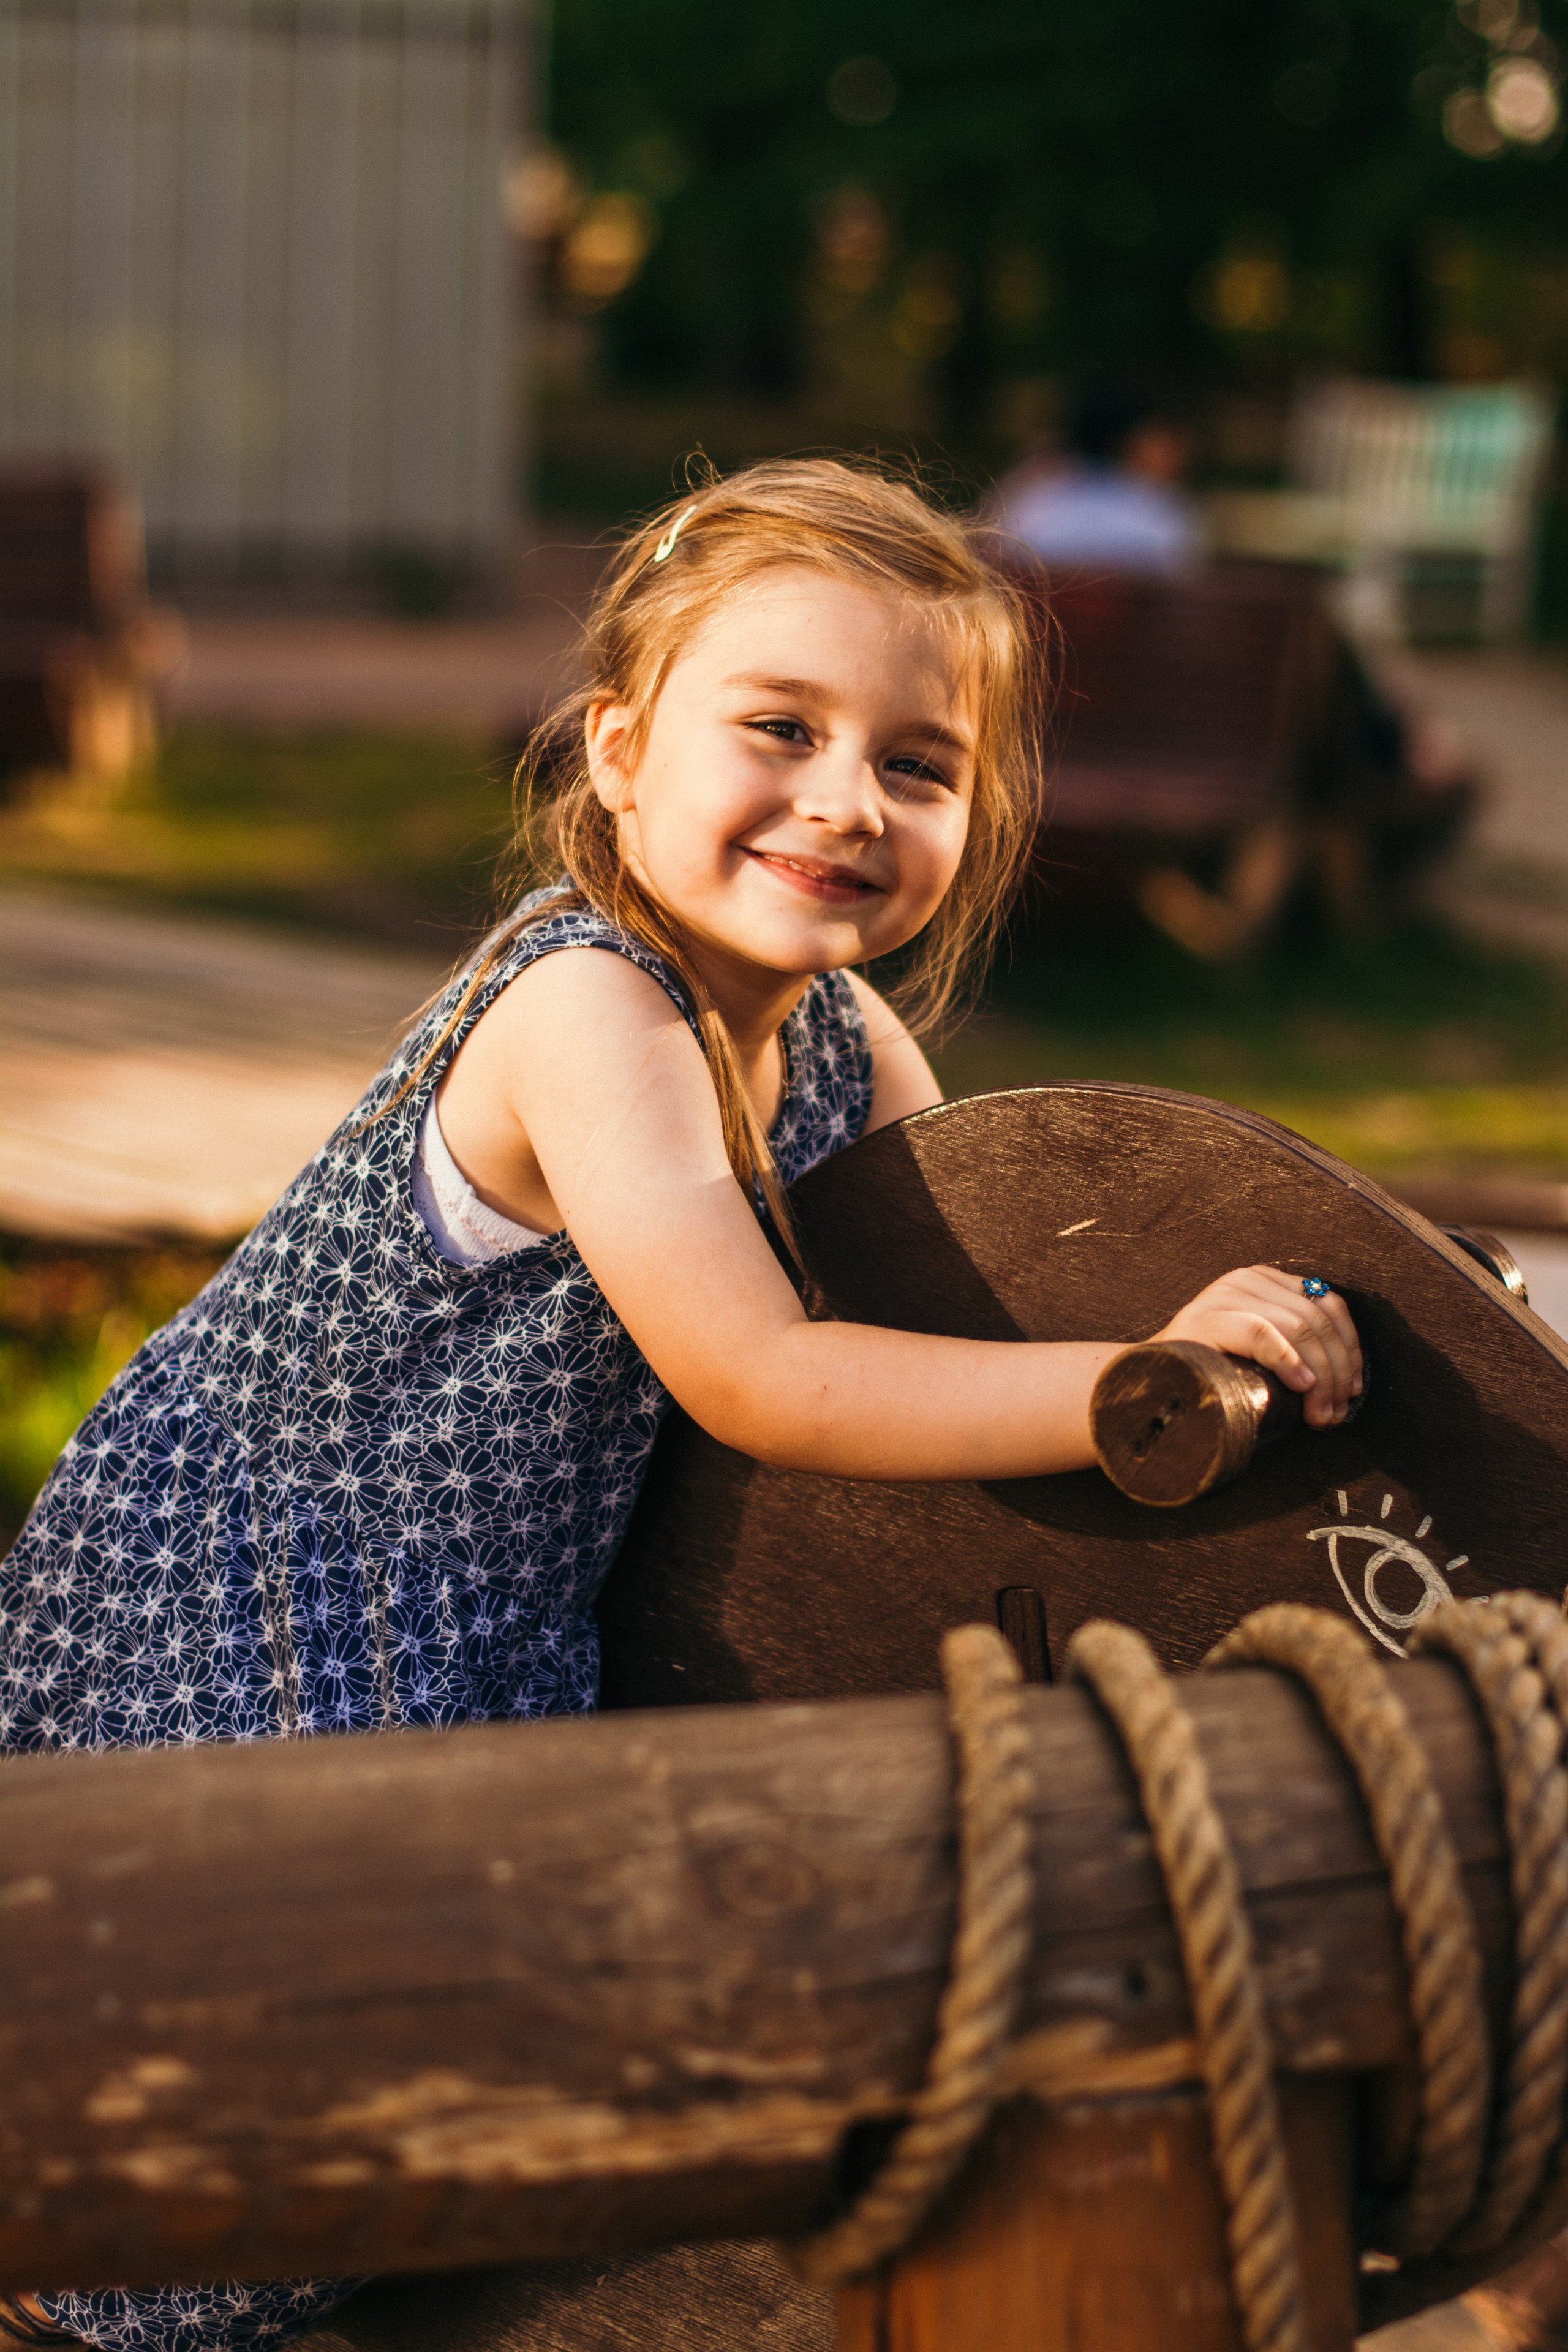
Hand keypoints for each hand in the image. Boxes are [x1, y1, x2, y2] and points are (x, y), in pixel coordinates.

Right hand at [1155, 1266, 1362, 1430]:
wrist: (1148, 1382)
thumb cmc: (1211, 1375)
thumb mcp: (1263, 1353)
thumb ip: (1297, 1347)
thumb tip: (1349, 1381)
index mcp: (1264, 1281)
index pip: (1328, 1304)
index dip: (1350, 1348)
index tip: (1353, 1389)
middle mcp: (1246, 1279)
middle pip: (1317, 1319)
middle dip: (1337, 1372)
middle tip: (1334, 1414)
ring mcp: (1224, 1295)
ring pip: (1299, 1328)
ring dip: (1320, 1378)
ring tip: (1319, 1415)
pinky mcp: (1206, 1317)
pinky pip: (1262, 1333)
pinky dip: (1289, 1361)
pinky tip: (1301, 1387)